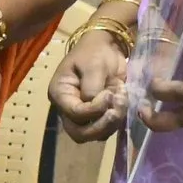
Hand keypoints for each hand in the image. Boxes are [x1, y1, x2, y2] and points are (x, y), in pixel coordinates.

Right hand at [51, 25, 129, 142]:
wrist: (106, 48)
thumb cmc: (94, 52)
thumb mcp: (92, 65)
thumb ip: (92, 87)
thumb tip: (97, 105)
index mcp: (60, 94)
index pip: (74, 113)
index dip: (94, 109)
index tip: (110, 93)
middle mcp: (68, 109)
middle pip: (79, 133)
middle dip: (101, 125)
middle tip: (117, 110)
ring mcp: (83, 115)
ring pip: (94, 135)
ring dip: (112, 123)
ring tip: (122, 100)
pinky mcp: (98, 116)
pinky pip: (107, 129)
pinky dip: (118, 121)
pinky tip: (123, 102)